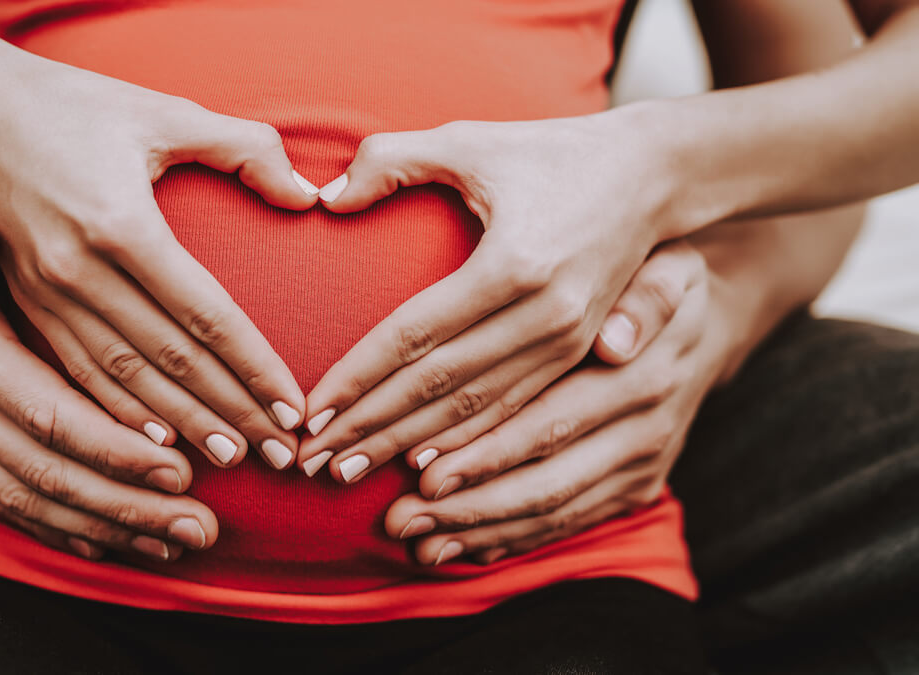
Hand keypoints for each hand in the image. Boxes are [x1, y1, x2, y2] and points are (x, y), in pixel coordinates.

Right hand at [0, 64, 319, 470]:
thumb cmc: (74, 105)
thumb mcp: (163, 111)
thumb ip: (244, 146)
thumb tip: (307, 195)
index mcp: (120, 224)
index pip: (206, 316)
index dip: (254, 367)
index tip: (293, 407)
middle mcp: (79, 270)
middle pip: (170, 361)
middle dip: (230, 413)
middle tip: (279, 454)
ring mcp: (46, 293)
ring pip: (124, 379)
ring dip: (181, 426)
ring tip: (230, 461)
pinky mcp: (26, 303)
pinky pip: (78, 373)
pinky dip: (119, 413)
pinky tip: (155, 445)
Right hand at [0, 181, 218, 561]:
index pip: (46, 413)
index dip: (113, 448)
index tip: (180, 470)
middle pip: (47, 473)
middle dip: (127, 505)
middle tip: (201, 528)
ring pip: (30, 500)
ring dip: (105, 528)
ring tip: (176, 546)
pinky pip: (4, 506)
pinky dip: (59, 531)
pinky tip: (112, 546)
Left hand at [297, 116, 665, 480]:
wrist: (655, 174)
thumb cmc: (551, 151)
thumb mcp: (470, 140)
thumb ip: (391, 159)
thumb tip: (325, 198)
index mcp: (513, 264)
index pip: (413, 336)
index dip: (357, 378)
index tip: (310, 412)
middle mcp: (545, 314)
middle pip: (438, 386)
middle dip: (370, 428)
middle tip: (311, 461)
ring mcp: (567, 341)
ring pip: (472, 410)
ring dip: (406, 445)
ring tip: (348, 470)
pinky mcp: (576, 353)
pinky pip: (509, 410)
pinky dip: (461, 441)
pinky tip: (419, 465)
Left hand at [382, 243, 725, 564]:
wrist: (704, 325)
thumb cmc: (651, 279)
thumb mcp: (664, 268)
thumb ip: (645, 297)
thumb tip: (616, 340)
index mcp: (645, 375)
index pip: (551, 423)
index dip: (486, 453)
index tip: (421, 471)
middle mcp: (647, 430)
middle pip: (546, 483)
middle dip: (467, 507)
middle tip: (399, 520)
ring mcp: (643, 466)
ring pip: (553, 512)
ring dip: (480, 532)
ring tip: (416, 545)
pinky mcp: (635, 489)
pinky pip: (569, 523)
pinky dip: (514, 539)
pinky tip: (461, 549)